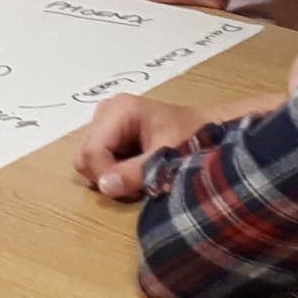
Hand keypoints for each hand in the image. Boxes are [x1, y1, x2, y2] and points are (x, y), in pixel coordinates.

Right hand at [74, 52, 297, 200]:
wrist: (211, 130)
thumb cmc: (194, 137)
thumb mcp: (166, 157)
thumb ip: (136, 173)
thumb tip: (105, 187)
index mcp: (118, 109)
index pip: (91, 152)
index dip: (106, 176)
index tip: (132, 187)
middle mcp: (107, 111)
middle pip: (86, 156)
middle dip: (108, 176)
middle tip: (139, 181)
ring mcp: (107, 122)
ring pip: (89, 160)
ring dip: (111, 175)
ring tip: (141, 174)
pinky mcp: (111, 134)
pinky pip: (98, 160)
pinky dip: (115, 171)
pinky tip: (137, 169)